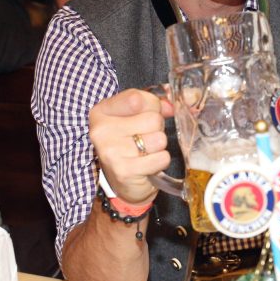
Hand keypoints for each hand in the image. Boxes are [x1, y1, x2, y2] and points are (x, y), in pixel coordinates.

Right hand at [88, 88, 173, 204]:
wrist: (124, 182)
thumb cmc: (130, 144)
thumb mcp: (136, 117)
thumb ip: (155, 104)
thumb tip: (177, 102)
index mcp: (102, 111)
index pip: (138, 98)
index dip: (152, 106)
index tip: (144, 116)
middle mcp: (102, 130)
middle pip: (153, 119)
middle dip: (157, 129)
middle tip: (144, 140)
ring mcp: (111, 151)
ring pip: (160, 139)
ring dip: (159, 147)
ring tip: (145, 152)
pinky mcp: (124, 170)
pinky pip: (161, 157)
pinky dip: (160, 162)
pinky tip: (147, 165)